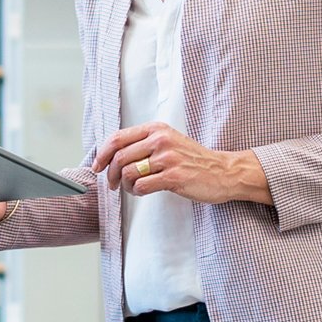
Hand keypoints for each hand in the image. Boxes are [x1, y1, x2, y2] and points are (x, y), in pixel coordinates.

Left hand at [97, 122, 271, 205]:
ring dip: (125, 185)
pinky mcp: (174, 177)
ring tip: (132, 189)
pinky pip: (142, 186)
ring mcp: (168, 158)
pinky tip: (142, 192)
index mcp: (156, 129)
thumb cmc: (193, 160)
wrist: (224, 172)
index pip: (117, 138)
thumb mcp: (168, 142)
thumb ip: (143, 144)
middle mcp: (161, 140)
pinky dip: (136, 192)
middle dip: (111, 174)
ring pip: (129, 173)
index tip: (97, 167)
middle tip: (113, 184)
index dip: (102, 154)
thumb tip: (110, 156)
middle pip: (120, 157)